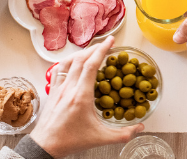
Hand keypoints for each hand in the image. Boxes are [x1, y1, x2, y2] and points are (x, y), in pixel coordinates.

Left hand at [30, 37, 143, 157]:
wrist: (46, 145)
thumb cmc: (71, 141)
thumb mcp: (100, 138)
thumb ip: (123, 134)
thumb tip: (141, 128)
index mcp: (81, 96)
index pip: (90, 66)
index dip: (101, 50)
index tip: (110, 41)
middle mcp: (68, 89)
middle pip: (80, 59)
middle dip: (94, 48)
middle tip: (105, 43)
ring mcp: (58, 89)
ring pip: (68, 62)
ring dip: (80, 53)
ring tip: (91, 51)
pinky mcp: (52, 92)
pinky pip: (58, 70)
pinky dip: (67, 62)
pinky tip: (72, 63)